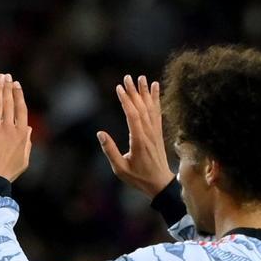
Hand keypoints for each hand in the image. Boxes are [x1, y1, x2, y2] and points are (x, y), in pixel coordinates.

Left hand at [0, 73, 31, 180]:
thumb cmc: (7, 173)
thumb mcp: (24, 160)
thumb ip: (27, 143)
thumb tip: (28, 128)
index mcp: (21, 134)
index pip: (21, 109)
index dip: (19, 95)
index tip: (16, 85)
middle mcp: (9, 128)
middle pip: (9, 103)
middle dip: (8, 87)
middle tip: (6, 76)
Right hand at [97, 75, 174, 198]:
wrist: (159, 183)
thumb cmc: (138, 177)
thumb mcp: (120, 168)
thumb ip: (110, 150)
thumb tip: (100, 134)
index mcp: (139, 141)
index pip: (132, 115)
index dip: (126, 101)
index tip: (120, 88)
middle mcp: (149, 133)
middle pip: (141, 108)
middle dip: (134, 92)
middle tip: (128, 77)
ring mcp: (155, 132)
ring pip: (150, 108)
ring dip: (145, 92)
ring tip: (141, 78)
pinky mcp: (158, 133)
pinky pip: (157, 112)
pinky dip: (156, 99)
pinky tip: (155, 88)